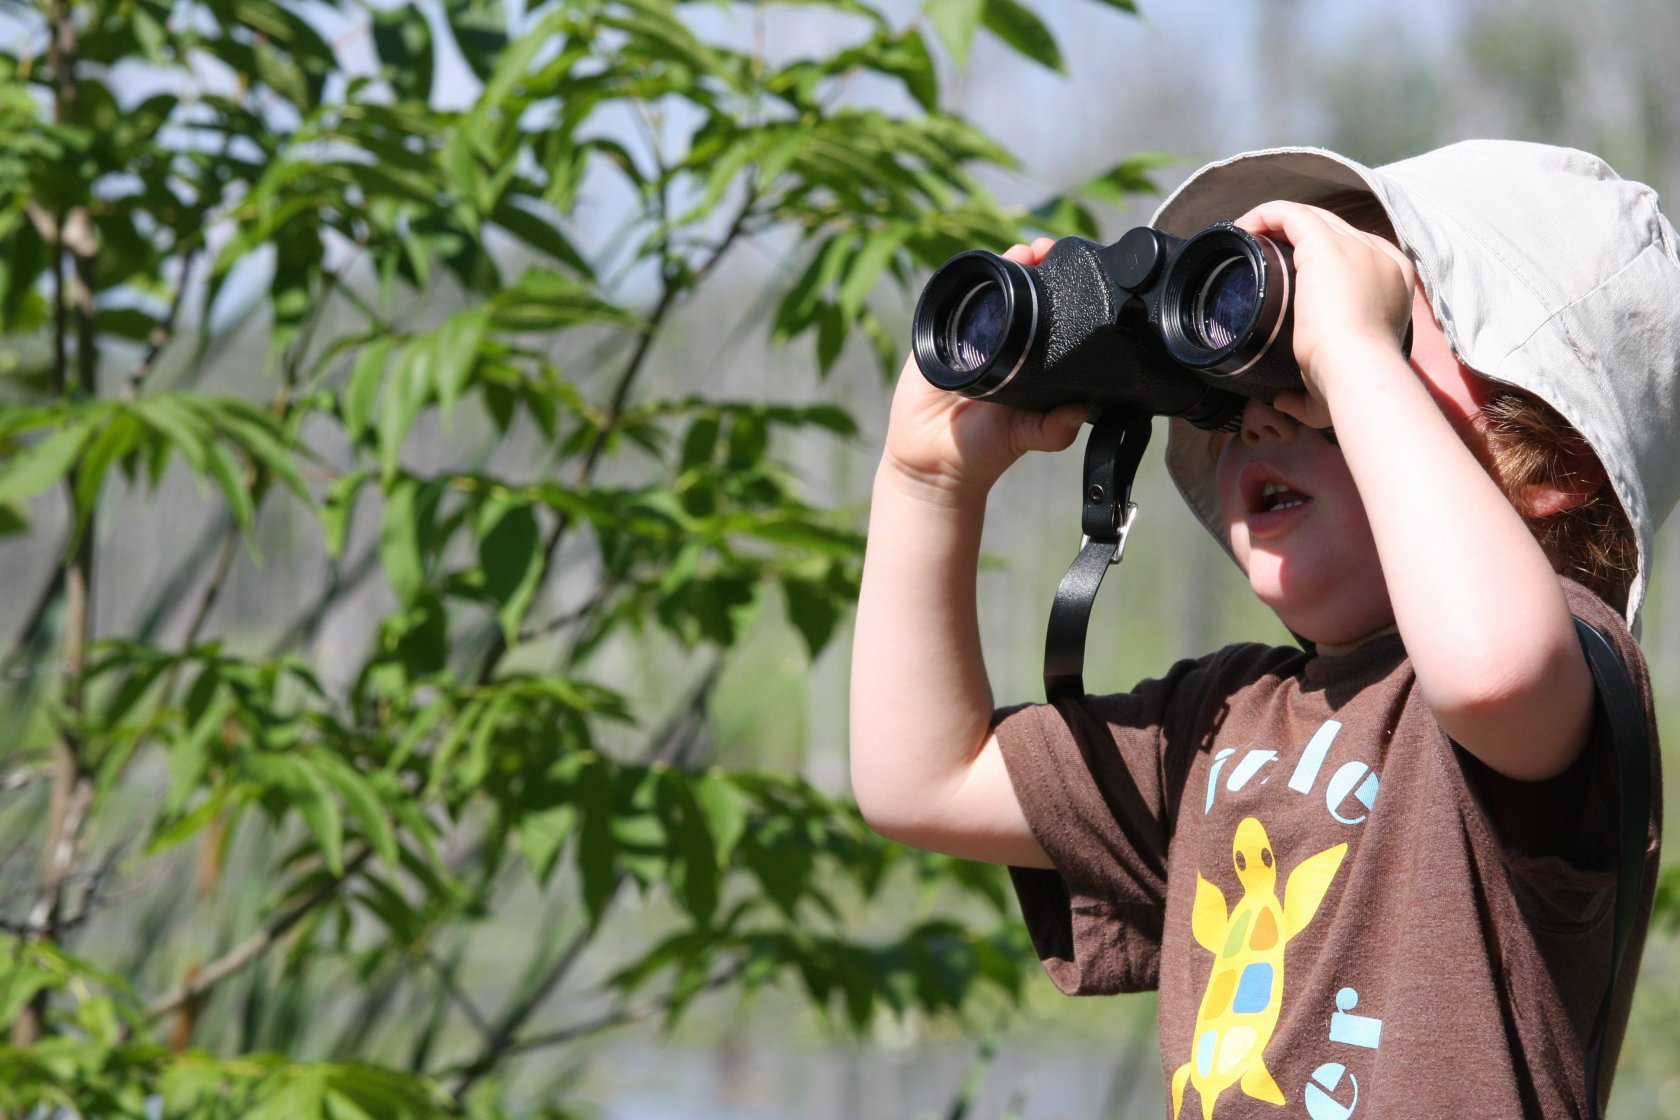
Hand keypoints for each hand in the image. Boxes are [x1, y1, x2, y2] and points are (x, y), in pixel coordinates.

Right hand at [880, 238, 1088, 500]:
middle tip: (1043, 251)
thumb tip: (1081, 412)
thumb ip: (1051, 429)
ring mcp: (967, 337)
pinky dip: (962, 286)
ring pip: (985, 290)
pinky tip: (976, 274)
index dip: (1057, 289)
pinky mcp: (935, 339)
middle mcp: (1001, 342)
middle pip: (1017, 291)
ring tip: (1020, 253)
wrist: (934, 464)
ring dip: (1000, 267)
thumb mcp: (1024, 436)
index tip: (1068, 273)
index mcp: (1028, 359)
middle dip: (1031, 265)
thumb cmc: (984, 449)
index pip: (1046, 312)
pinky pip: (947, 306)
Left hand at [1233, 201, 1415, 428]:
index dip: (1319, 257)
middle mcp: (1378, 256)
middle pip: (1332, 230)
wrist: (1358, 370)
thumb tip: (1284, 401)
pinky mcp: (1325, 244)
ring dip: (1276, 224)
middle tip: (1259, 257)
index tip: (1287, 274)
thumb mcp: (1334, 386)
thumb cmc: (1349, 384)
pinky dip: (1265, 216)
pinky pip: (1292, 214)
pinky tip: (1242, 228)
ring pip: (1312, 217)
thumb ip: (1307, 396)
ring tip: (1244, 239)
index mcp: (1392, 283)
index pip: (1355, 254)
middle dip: (1294, 238)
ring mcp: (1354, 246)